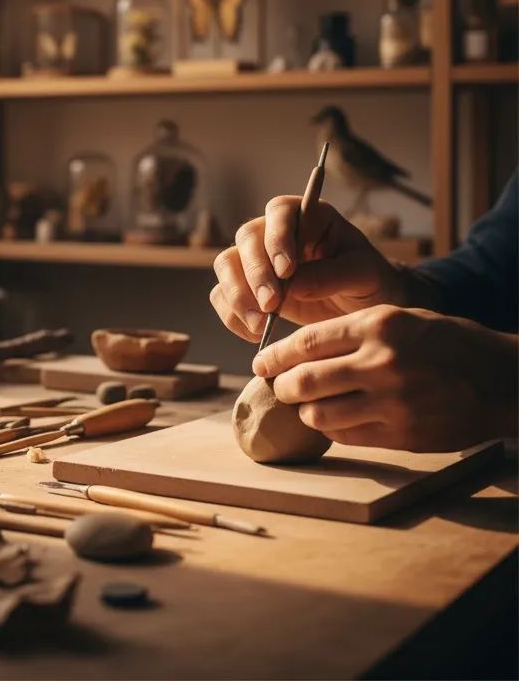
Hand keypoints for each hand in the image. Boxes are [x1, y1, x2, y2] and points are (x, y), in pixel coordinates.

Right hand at [210, 196, 408, 340]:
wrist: (361, 309)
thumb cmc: (368, 282)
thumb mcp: (363, 275)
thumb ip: (332, 275)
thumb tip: (293, 285)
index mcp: (307, 216)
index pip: (280, 211)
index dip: (277, 237)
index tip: (287, 270)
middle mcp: (275, 232)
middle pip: (246, 238)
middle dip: (256, 273)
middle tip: (272, 305)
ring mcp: (256, 260)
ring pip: (227, 265)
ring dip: (237, 295)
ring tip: (260, 324)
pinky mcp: (246, 288)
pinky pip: (222, 295)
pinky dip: (232, 315)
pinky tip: (255, 333)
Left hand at [251, 305, 517, 451]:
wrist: (502, 379)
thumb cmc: (443, 341)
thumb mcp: (399, 318)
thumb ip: (350, 331)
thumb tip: (296, 350)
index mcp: (377, 326)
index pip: (305, 343)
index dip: (273, 356)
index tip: (260, 363)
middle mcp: (381, 363)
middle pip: (304, 381)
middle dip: (282, 386)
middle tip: (279, 387)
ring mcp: (393, 403)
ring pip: (320, 414)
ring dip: (305, 412)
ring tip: (307, 405)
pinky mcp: (403, 435)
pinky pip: (346, 436)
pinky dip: (332, 429)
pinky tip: (335, 420)